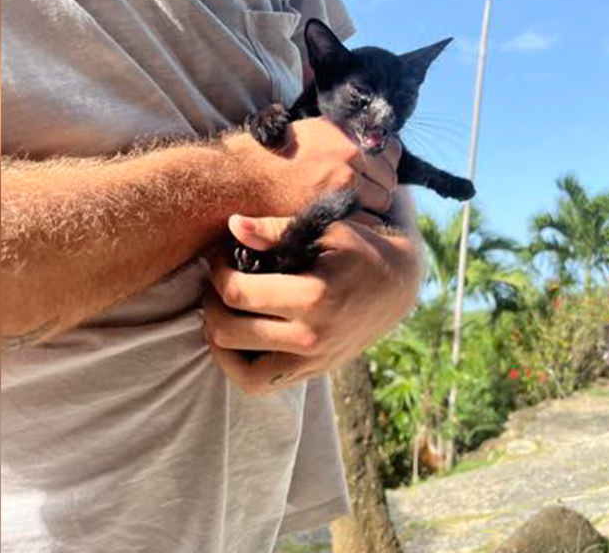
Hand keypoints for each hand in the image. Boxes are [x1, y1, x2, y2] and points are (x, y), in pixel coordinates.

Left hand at [202, 211, 422, 394]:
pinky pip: (258, 383)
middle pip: (228, 331)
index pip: (237, 293)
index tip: (221, 255)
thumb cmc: (359, 249)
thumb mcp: (324, 230)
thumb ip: (275, 229)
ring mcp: (311, 361)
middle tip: (218, 281)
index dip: (217, 271)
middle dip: (210, 302)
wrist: (398, 285)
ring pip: (238, 369)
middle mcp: (310, 337)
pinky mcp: (312, 373)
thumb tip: (232, 225)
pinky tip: (238, 335)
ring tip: (222, 311)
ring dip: (219, 339)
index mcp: (313, 296)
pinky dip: (237, 364)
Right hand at [224, 118, 401, 216]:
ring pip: (382, 200)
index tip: (377, 171)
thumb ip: (339, 136)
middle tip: (365, 194)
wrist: (245, 179)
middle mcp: (349, 155)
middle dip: (380, 186)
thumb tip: (366, 139)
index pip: (390, 150)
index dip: (386, 163)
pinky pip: (367, 221)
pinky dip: (362, 224)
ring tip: (355, 209)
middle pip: (389, 178)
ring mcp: (344, 183)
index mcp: (344, 134)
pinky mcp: (336, 209)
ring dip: (373, 206)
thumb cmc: (271, 155)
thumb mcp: (309, 131)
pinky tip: (347, 222)